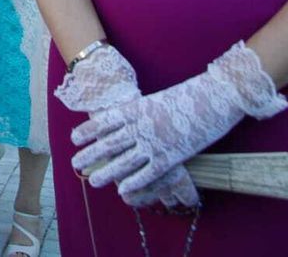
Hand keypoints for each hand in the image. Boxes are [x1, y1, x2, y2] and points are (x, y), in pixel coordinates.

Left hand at [55, 44, 198, 209]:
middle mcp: (139, 126)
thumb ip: (140, 113)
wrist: (213, 96)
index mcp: (135, 109)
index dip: (88, 131)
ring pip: (124, 161)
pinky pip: (147, 173)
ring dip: (107, 172)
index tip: (74, 139)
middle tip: (75, 163)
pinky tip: (123, 190)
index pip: (104, 121)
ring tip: (93, 180)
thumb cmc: (187, 96)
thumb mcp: (156, 101)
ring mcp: (153, 142)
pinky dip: (133, 182)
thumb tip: (126, 122)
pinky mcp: (170, 156)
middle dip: (90, 154)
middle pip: (109, 143)